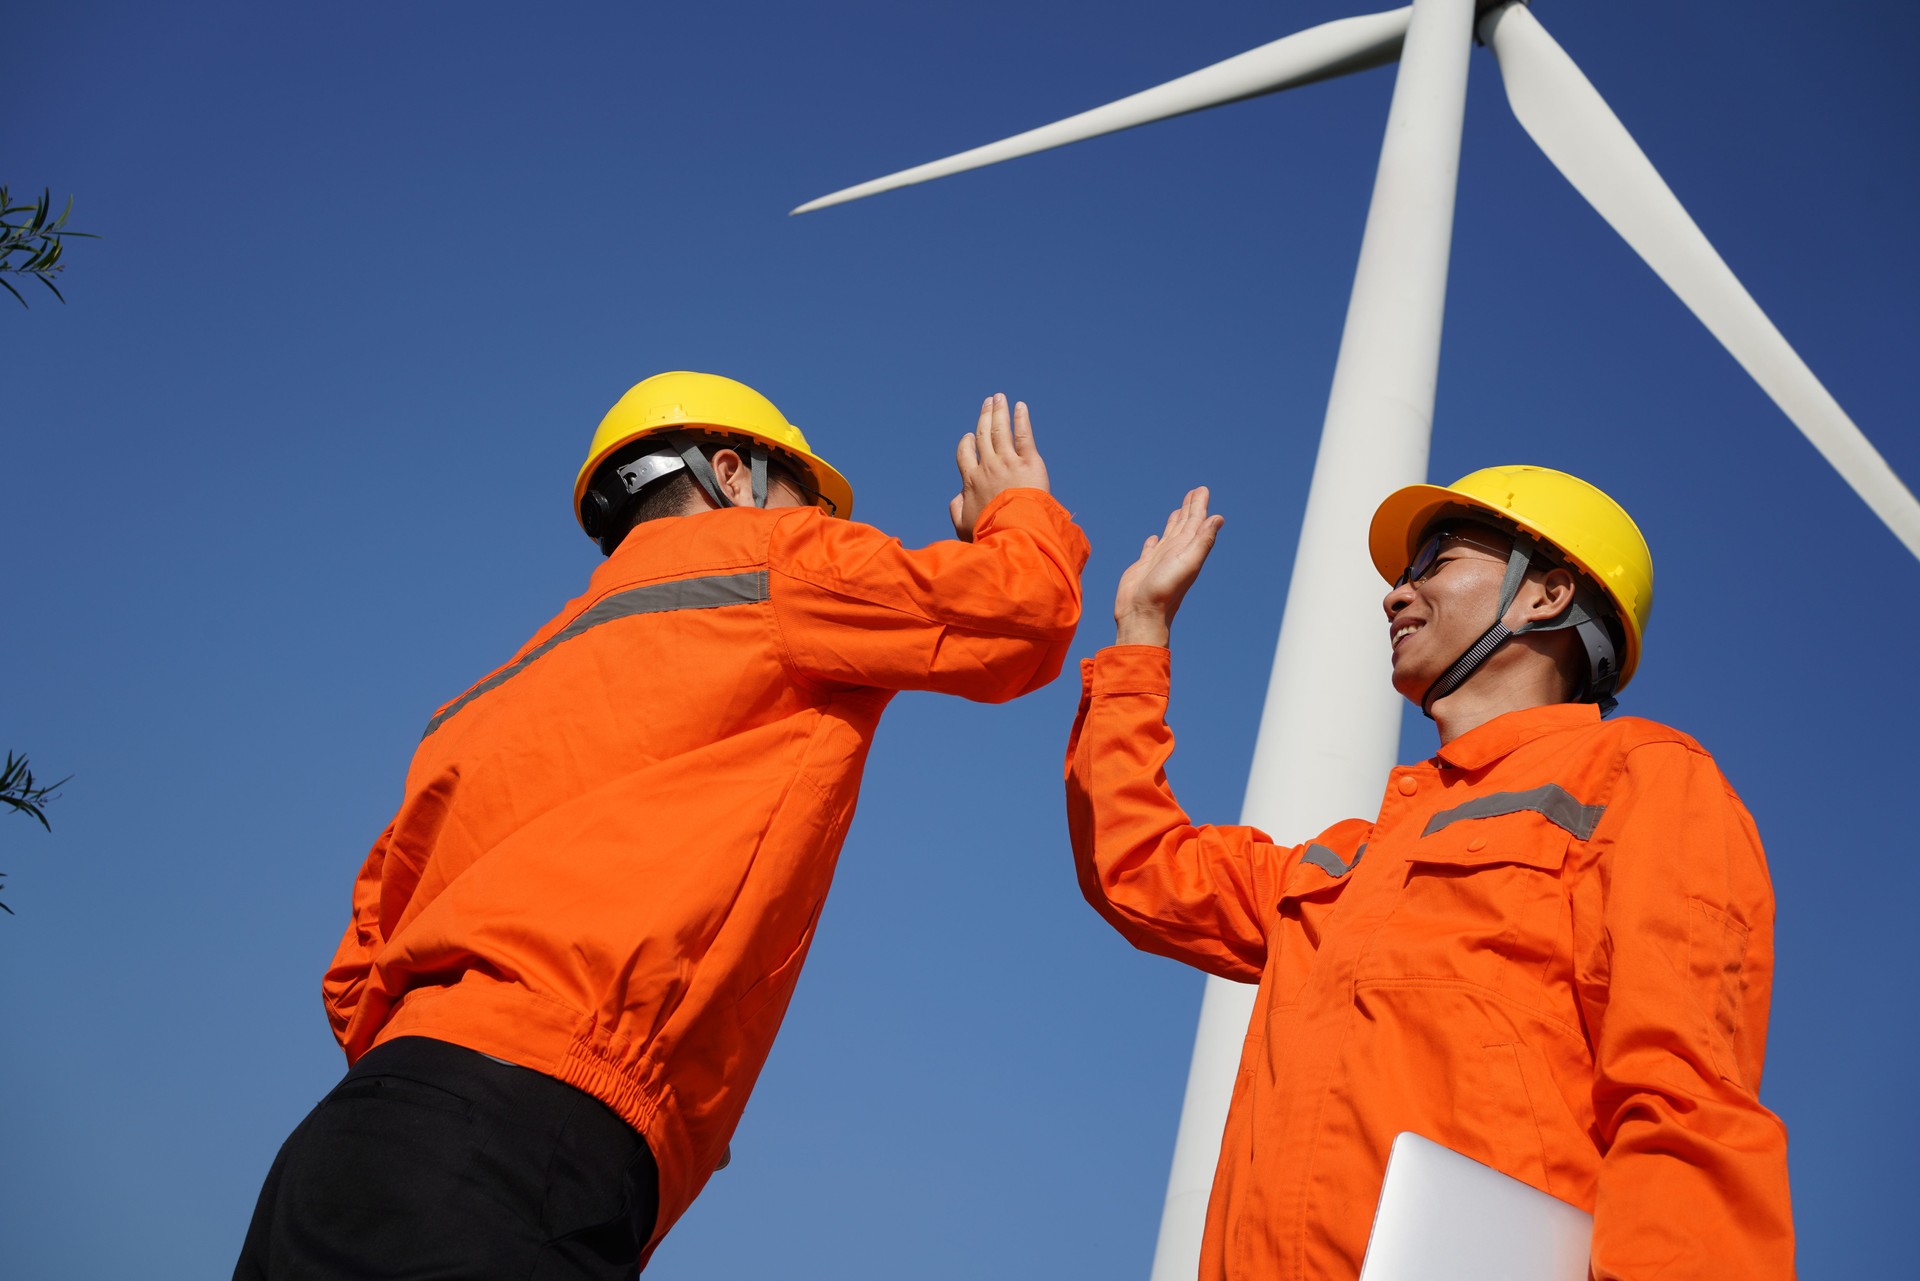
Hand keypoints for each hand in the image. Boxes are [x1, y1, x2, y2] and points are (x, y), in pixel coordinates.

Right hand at [949, 393, 1050, 540]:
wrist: (1014, 531)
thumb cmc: (988, 533)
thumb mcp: (962, 526)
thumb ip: (956, 509)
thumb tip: (957, 495)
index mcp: (971, 481)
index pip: (966, 455)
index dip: (968, 443)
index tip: (971, 436)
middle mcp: (988, 466)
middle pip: (984, 435)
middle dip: (985, 417)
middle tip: (988, 402)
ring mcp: (1008, 462)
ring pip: (1001, 430)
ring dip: (999, 412)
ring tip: (999, 397)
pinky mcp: (1029, 462)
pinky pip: (1024, 435)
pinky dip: (1021, 419)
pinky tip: (1020, 406)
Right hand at [1114, 487, 1223, 646]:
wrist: (1141, 613)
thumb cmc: (1164, 591)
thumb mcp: (1187, 562)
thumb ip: (1202, 541)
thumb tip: (1218, 518)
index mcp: (1187, 549)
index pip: (1196, 521)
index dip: (1199, 505)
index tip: (1202, 489)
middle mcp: (1175, 552)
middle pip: (1185, 524)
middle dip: (1190, 508)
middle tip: (1196, 491)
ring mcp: (1160, 559)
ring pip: (1170, 534)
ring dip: (1175, 521)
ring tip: (1178, 510)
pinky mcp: (1144, 565)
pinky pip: (1151, 548)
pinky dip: (1153, 541)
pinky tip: (1154, 538)